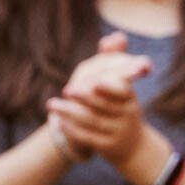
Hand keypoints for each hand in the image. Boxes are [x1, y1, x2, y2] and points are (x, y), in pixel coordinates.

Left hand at [48, 32, 151, 168]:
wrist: (132, 148)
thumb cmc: (121, 108)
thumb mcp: (121, 87)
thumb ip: (115, 60)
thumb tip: (116, 36)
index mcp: (130, 99)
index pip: (122, 92)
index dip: (109, 88)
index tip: (95, 82)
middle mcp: (127, 116)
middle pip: (104, 106)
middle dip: (85, 98)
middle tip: (67, 90)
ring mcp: (118, 133)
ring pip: (92, 122)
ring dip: (70, 113)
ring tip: (51, 104)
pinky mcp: (108, 147)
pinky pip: (88, 138)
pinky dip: (72, 129)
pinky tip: (58, 121)